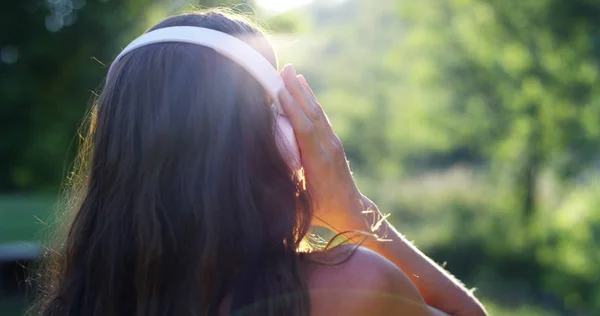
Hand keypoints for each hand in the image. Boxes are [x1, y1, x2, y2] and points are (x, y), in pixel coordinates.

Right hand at [278, 64, 373, 231]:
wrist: (352, 211)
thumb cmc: (323, 211)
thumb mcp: (302, 203)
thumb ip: (288, 186)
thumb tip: (263, 172)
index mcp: (319, 162)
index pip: (305, 130)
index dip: (292, 109)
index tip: (280, 89)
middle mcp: (328, 148)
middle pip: (311, 114)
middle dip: (297, 90)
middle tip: (285, 69)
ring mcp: (333, 144)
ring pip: (317, 112)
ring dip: (304, 91)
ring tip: (292, 73)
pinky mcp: (333, 143)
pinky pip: (320, 118)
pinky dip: (311, 101)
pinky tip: (305, 89)